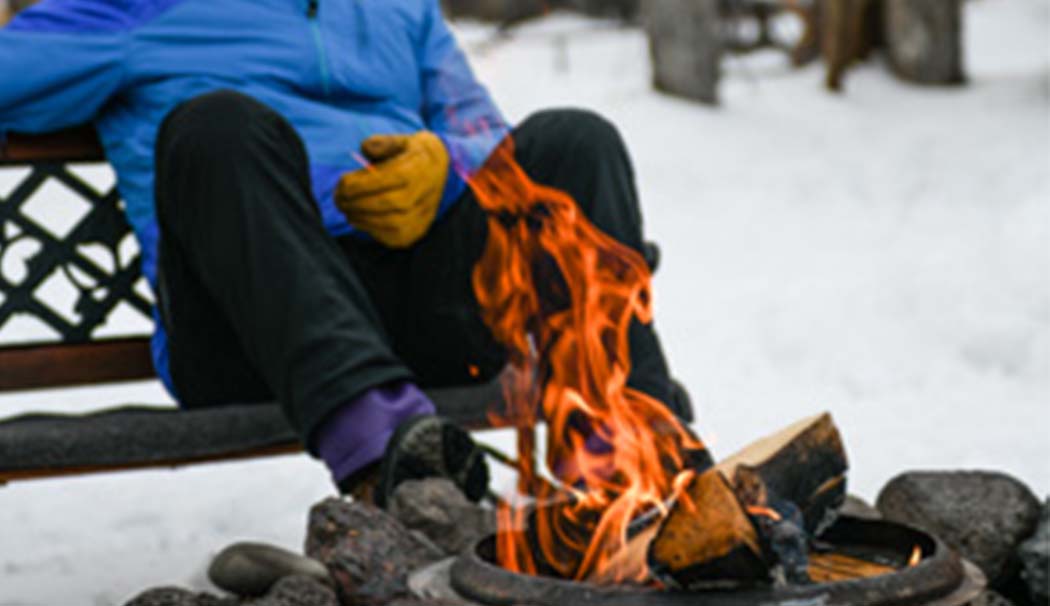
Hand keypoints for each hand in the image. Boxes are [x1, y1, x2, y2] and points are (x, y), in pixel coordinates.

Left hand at [335, 131, 449, 248]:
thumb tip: (365, 150)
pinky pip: (392, 237)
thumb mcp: (400, 140)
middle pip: (386, 203)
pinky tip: (359, 219)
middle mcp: (423, 195)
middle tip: (337, 199)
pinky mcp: (417, 231)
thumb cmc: (412, 154)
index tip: (341, 183)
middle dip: (356, 203)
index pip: (385, 180)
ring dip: (361, 218)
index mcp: (417, 170)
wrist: (440, 170)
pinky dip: (371, 229)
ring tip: (346, 209)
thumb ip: (381, 143)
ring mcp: (422, 216)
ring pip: (389, 223)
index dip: (358, 185)